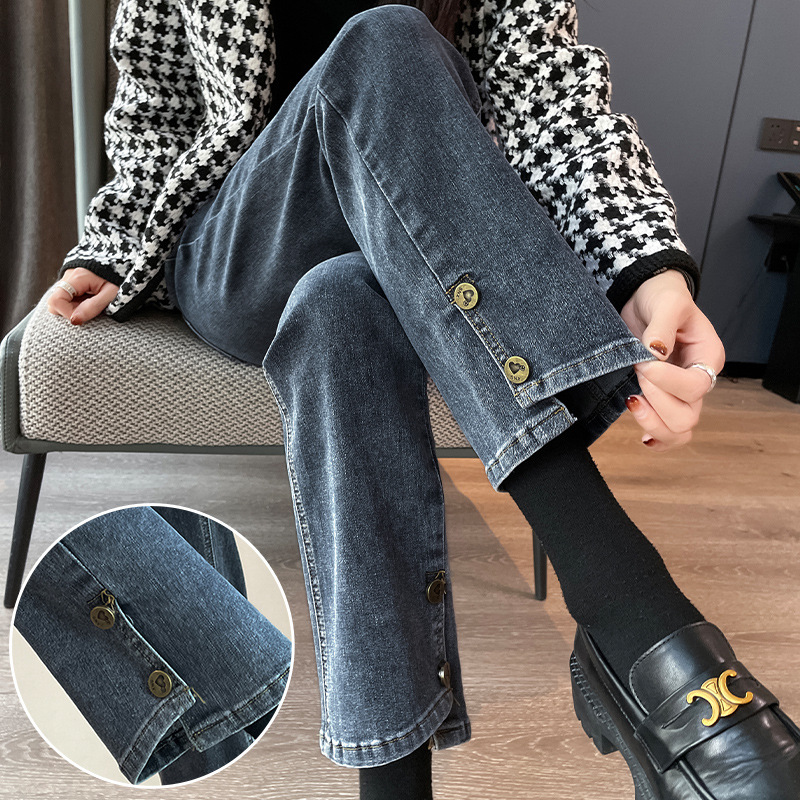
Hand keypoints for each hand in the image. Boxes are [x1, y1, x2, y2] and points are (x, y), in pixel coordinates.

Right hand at [47, 268, 117, 324]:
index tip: (84, 316)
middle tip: (90, 309)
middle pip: (54, 302)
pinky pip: (68, 297)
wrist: (127, 263)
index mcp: (77, 277)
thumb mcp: (112, 294)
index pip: (56, 301)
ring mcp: (70, 278)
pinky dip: (77, 303)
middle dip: (69, 311)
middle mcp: (69, 275)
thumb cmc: (122, 278)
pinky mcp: (74, 282)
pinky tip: (91, 300)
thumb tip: (74, 320)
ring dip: (74, 308)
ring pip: (60, 301)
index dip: (67, 313)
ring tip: (92, 304)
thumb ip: (93, 307)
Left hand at [619, 269, 724, 451]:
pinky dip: (653, 436)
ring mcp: (678, 394)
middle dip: (658, 402)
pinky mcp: (659, 399)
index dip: (668, 382)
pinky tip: (639, 431)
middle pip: (688, 416)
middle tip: (636, 375)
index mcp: (707, 357)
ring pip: (678, 431)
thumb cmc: (662, 297)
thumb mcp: (666, 302)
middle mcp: (697, 380)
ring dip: (652, 423)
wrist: (644, 298)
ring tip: (631, 401)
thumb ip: (662, 326)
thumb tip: (655, 352)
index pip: (696, 386)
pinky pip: (666, 433)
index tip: (643, 364)